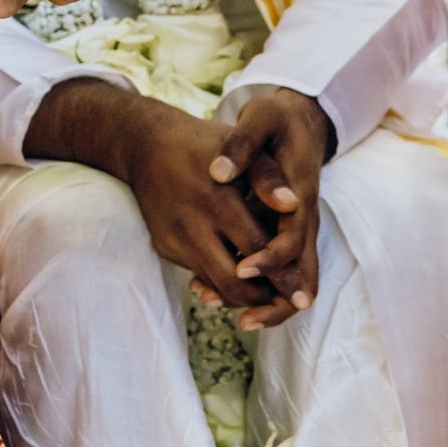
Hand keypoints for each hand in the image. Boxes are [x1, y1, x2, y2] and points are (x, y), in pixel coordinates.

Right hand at [111, 93, 313, 328]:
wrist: (146, 146)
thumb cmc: (204, 145)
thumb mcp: (240, 149)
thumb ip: (268, 177)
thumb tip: (293, 205)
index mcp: (216, 200)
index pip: (256, 251)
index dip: (281, 277)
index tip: (301, 297)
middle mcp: (191, 226)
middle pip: (232, 283)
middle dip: (263, 299)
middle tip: (285, 300)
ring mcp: (174, 240)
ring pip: (214, 284)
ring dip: (242, 293)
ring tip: (268, 290)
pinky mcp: (164, 247)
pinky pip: (199, 273)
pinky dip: (220, 278)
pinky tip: (239, 270)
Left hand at [202, 88, 333, 326]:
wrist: (297, 122)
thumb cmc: (276, 121)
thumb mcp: (261, 118)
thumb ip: (242, 145)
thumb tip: (218, 173)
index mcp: (300, 196)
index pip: (292, 241)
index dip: (270, 260)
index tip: (240, 270)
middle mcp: (304, 221)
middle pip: (300, 277)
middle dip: (271, 301)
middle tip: (233, 314)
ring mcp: (297, 231)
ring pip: (292, 281)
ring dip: (262, 302)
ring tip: (216, 306)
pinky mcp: (285, 234)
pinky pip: (279, 272)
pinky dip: (257, 288)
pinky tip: (215, 286)